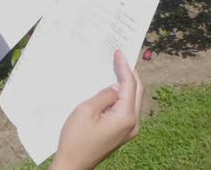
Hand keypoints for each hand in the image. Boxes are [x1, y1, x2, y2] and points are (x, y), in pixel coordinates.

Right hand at [51, 50, 143, 169]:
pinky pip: (127, 108)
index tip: (119, 52)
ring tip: (118, 67)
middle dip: (130, 73)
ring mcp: (129, 130)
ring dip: (127, 83)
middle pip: (137, 91)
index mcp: (125, 117)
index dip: (124, 66)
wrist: (73, 164)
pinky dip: (123, 95)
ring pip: (133, 99)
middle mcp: (132, 124)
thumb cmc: (75, 139)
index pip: (129, 85)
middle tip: (121, 56)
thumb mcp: (86, 110)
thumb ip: (104, 95)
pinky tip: (114, 87)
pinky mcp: (122, 133)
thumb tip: (115, 86)